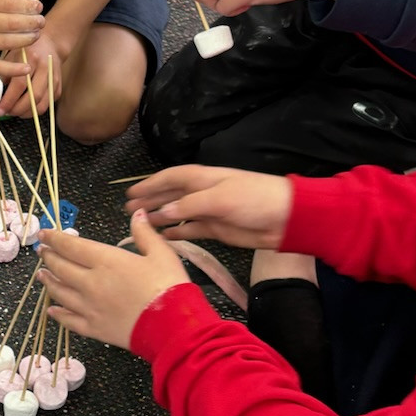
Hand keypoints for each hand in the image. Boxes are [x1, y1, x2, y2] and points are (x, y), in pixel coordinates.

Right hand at [0, 0, 40, 75]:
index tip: (38, 6)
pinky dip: (12, 69)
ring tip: (36, 36)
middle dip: (32, 23)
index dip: (28, 5)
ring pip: (5, 42)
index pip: (9, 2)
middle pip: (11, 22)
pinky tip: (26, 67)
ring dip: (26, 40)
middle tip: (42, 22)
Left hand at [0, 28, 67, 118]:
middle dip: (17, 110)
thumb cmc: (26, 50)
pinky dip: (34, 110)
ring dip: (26, 113)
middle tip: (5, 112)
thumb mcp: (11, 56)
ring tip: (13, 111)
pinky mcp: (58, 88)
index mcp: (31, 58)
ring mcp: (54, 79)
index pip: (20, 84)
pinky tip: (24, 107)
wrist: (50, 44)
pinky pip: (46, 105)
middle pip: (33, 97)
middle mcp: (45, 69)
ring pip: (42, 105)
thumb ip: (2, 74)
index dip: (8, 100)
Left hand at [37, 214, 189, 350]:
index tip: (44, 234)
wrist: (173, 327)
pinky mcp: (94, 328)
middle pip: (61, 268)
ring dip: (49, 282)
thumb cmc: (169, 287)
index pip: (72, 246)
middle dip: (49, 257)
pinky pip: (69, 320)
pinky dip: (58, 314)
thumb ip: (145, 233)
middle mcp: (91, 283)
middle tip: (41, 251)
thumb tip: (137, 213)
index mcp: (106, 261)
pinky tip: (51, 310)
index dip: (55, 238)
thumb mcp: (161, 253)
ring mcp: (89, 307)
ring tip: (41, 275)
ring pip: (60, 293)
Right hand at [124, 165, 292, 248]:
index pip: (170, 178)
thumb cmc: (254, 199)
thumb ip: (189, 205)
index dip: (150, 184)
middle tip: (129, 210)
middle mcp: (203, 193)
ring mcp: (210, 211)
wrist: (286, 219)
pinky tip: (164, 237)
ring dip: (161, 217)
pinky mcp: (218, 229)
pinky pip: (192, 230)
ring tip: (141, 223)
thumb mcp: (220, 198)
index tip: (131, 194)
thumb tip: (162, 212)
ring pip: (178, 214)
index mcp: (204, 179)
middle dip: (151, 200)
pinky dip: (177, 233)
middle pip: (171, 195)